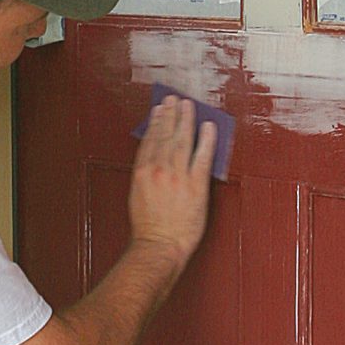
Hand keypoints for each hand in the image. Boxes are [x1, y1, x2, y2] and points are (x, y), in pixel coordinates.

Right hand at [129, 96, 216, 267]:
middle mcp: (158, 170)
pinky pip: (202, 157)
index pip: (150, 140)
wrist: (159, 245)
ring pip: (182, 140)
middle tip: (174, 99)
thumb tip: (152, 162)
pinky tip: (208, 127)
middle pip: (165, 135)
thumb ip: (145, 176)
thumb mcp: (136, 196)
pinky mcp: (195, 185)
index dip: (156, 122)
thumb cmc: (147, 228)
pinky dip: (206, 140)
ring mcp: (177, 176)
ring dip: (186, 120)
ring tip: (188, 106)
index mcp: (141, 172)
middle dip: (170, 114)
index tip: (159, 110)